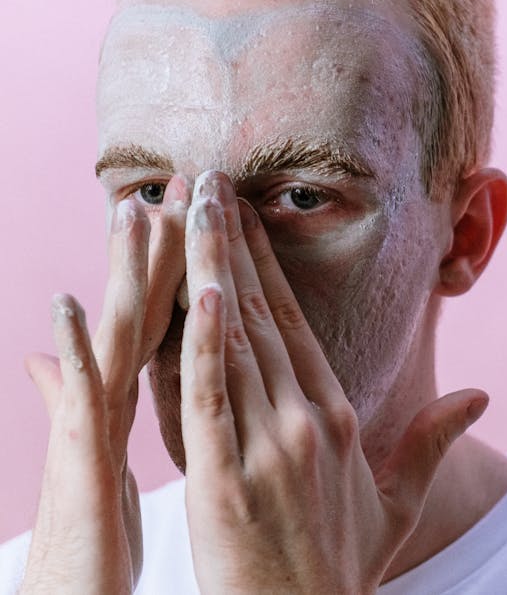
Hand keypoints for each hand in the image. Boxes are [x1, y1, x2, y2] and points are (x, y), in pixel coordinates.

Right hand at [20, 176, 189, 593]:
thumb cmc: (120, 539)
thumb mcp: (144, 469)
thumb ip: (133, 409)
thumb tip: (99, 366)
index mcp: (152, 399)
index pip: (182, 318)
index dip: (198, 266)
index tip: (220, 213)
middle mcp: (114, 402)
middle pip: (155, 311)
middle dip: (172, 247)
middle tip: (185, 181)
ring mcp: (92, 429)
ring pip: (114, 337)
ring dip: (122, 274)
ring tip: (134, 210)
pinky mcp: (76, 466)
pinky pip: (84, 406)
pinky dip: (78, 355)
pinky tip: (72, 309)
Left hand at [179, 171, 487, 592]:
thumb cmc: (344, 567)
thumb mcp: (397, 504)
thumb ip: (433, 441)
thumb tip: (482, 394)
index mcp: (337, 417)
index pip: (294, 323)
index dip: (267, 265)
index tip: (246, 217)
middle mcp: (305, 420)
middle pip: (260, 315)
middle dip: (230, 243)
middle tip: (207, 182)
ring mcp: (268, 446)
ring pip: (233, 342)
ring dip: (209, 270)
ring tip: (189, 209)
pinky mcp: (226, 480)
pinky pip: (213, 398)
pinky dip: (202, 344)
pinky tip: (198, 294)